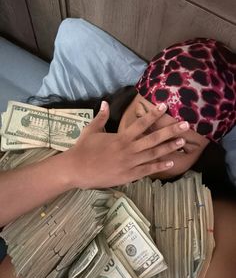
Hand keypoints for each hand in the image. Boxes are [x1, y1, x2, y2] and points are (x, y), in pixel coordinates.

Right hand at [62, 101, 188, 188]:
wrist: (76, 169)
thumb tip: (105, 102)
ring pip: (154, 154)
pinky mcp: (129, 175)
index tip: (165, 107)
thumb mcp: (91, 130)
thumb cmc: (83, 149)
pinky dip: (159, 166)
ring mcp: (130, 163)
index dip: (154, 115)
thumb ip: (101, 117)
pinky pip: (147, 170)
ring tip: (182, 141)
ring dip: (169, 147)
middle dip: (170, 131)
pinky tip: (171, 162)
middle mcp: (129, 149)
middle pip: (154, 138)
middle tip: (185, 125)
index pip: (141, 123)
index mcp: (121, 137)